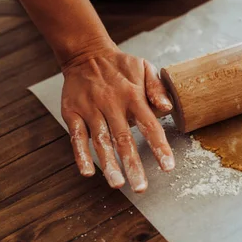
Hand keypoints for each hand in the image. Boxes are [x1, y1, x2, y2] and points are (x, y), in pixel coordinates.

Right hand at [60, 42, 174, 192]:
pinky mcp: (73, 113)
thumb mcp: (144, 68)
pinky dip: (81, 154)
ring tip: (117, 184)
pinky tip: (88, 172)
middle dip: (133, 165)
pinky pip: (77, 137)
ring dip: (109, 164)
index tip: (168, 167)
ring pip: (101, 141)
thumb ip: (157, 88)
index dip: (159, 147)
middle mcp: (112, 104)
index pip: (149, 125)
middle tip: (140, 187)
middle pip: (124, 139)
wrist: (86, 54)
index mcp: (132, 95)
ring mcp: (91, 109)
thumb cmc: (120, 65)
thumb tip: (168, 108)